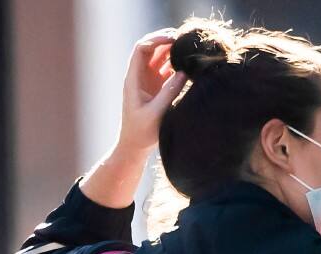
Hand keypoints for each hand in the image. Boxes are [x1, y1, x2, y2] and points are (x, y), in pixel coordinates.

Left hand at [116, 28, 186, 157]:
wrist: (134, 147)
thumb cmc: (141, 132)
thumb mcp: (156, 113)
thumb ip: (169, 92)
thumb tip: (184, 72)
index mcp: (133, 80)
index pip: (141, 49)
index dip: (156, 39)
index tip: (173, 38)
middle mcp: (139, 77)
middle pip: (150, 49)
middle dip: (165, 41)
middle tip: (184, 40)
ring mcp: (147, 82)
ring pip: (158, 58)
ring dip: (171, 52)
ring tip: (188, 50)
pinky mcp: (155, 89)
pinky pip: (165, 70)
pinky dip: (175, 64)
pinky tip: (187, 65)